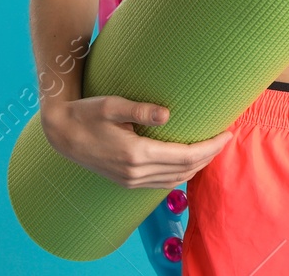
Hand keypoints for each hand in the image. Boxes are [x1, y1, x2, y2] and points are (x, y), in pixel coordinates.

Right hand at [42, 94, 233, 190]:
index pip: (185, 156)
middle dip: (209, 156)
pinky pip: (161, 183)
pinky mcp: (125, 181)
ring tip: (212, 149)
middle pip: (184, 170)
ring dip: (197, 167)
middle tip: (225, 139)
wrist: (61, 134)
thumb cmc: (87, 113)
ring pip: (174, 180)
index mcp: (136, 154)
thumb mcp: (112, 105)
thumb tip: (168, 114)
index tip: (227, 134)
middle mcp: (135, 172)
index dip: (210, 147)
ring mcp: (130, 180)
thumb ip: (140, 109)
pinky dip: (180, 174)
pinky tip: (188, 163)